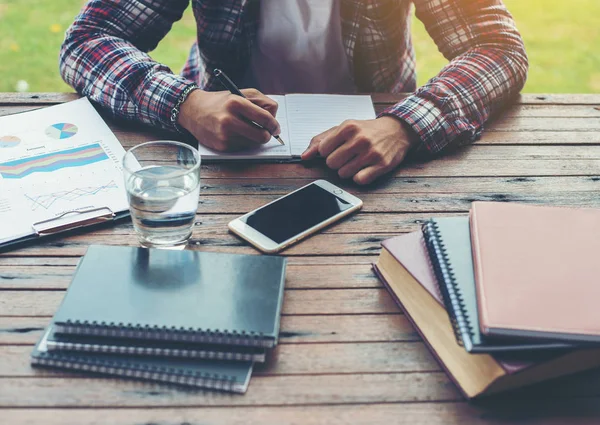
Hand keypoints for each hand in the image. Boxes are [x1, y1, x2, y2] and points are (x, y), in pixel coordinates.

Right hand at [178, 88, 279, 151]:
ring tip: (244, 129)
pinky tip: (234, 134)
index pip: (265, 118)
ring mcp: (224, 135)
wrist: (193, 110)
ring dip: (254, 138)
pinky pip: (242, 148)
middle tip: (265, 132)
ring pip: (253, 144)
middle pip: (262, 135)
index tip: (275, 128)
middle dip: (267, 135)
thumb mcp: (240, 93)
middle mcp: (229, 119)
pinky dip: (243, 142)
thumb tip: (274, 121)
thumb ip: (261, 102)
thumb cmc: (221, 102)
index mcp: (236, 102)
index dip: (274, 125)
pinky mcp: (221, 146)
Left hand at [301, 117, 416, 184]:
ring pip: (343, 174)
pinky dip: (359, 177)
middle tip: (347, 156)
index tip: (337, 148)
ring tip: (357, 161)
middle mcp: (359, 139)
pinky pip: (359, 180)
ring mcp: (371, 153)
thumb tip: (305, 156)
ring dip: (348, 170)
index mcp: (348, 127)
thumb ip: (321, 140)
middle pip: (331, 164)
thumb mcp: (344, 128)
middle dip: (337, 162)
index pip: (323, 150)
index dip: (328, 152)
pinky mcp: (382, 165)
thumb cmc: (367, 130)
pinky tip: (365, 168)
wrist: (397, 130)